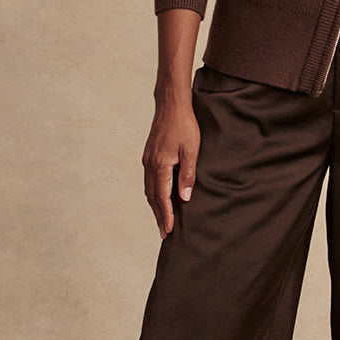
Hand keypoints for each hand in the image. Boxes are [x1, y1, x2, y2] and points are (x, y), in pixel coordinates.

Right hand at [143, 95, 199, 239]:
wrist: (170, 105)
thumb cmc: (184, 126)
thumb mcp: (191, 150)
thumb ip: (187, 175)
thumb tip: (184, 198)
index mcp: (160, 166)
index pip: (163, 198)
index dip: (166, 215)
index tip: (169, 230)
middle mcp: (150, 165)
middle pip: (153, 197)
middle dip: (158, 216)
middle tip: (164, 233)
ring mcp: (147, 160)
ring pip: (149, 190)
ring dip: (155, 206)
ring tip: (161, 220)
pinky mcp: (149, 155)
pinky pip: (149, 181)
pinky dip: (153, 194)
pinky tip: (159, 197)